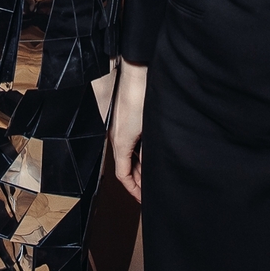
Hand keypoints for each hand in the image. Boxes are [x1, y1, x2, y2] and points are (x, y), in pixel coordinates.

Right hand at [109, 62, 146, 200]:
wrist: (135, 72)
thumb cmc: (140, 96)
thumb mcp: (147, 130)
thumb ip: (147, 150)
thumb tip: (150, 166)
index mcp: (120, 142)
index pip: (122, 175)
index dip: (133, 189)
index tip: (143, 198)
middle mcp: (116, 136)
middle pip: (125, 166)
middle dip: (138, 179)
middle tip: (151, 188)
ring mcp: (118, 127)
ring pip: (127, 154)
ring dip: (139, 165)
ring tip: (153, 172)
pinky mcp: (123, 119)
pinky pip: (129, 142)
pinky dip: (138, 151)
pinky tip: (150, 151)